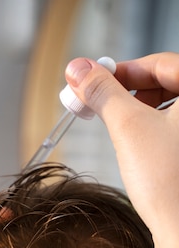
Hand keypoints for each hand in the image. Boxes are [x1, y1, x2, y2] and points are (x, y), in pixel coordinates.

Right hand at [64, 52, 178, 247]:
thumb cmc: (168, 183)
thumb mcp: (128, 126)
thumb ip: (102, 92)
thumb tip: (78, 69)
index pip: (160, 64)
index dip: (121, 70)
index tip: (92, 81)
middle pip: (166, 82)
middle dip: (129, 92)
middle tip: (99, 104)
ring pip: (169, 106)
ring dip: (138, 112)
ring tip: (117, 129)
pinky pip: (173, 128)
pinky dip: (150, 130)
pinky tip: (136, 147)